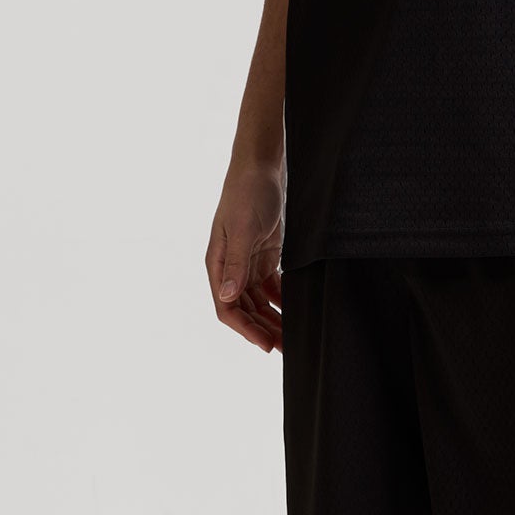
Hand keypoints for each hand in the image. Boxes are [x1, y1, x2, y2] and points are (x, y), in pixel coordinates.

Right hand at [205, 160, 284, 353]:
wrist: (261, 166)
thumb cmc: (247, 193)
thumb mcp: (244, 228)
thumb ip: (236, 263)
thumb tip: (228, 297)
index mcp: (218, 264)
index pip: (227, 308)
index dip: (246, 329)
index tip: (266, 345)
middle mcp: (230, 268)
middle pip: (245, 310)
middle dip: (263, 330)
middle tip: (286, 348)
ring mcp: (247, 263)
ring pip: (258, 302)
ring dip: (273, 319)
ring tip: (293, 336)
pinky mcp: (263, 256)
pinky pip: (270, 287)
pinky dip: (282, 300)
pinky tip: (296, 311)